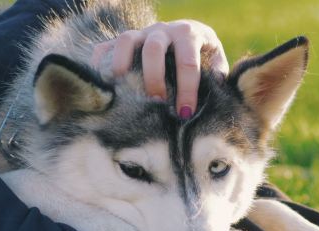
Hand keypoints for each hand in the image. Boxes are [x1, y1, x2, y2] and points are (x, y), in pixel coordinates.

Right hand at [91, 20, 228, 118]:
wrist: (187, 34)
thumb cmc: (203, 55)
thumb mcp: (215, 60)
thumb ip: (217, 74)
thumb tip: (217, 92)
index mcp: (189, 34)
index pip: (188, 62)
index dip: (187, 89)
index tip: (185, 113)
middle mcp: (163, 29)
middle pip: (154, 48)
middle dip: (154, 78)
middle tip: (156, 102)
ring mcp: (141, 33)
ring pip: (127, 41)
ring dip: (123, 65)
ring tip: (123, 91)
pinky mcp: (123, 40)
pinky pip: (106, 47)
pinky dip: (100, 63)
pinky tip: (102, 84)